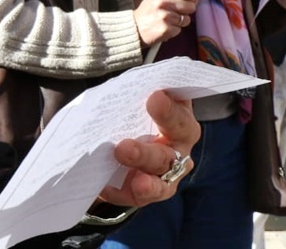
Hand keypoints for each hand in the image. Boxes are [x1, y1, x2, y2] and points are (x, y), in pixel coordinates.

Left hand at [100, 91, 199, 206]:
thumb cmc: (131, 111)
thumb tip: (122, 88)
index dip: (168, 110)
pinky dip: (121, 193)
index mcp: (179, 122)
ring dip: (145, 183)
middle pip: (167, 155)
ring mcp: (166, 175)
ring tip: (134, 183)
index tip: (154, 98)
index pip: (179, 117)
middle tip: (123, 148)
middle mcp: (178, 151)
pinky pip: (136, 197)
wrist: (114, 136)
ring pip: (160, 183)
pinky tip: (106, 190)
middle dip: (146, 153)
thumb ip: (133, 93)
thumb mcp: (133, 97)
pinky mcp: (146, 193)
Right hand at [132, 0, 202, 46]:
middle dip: (186, 11)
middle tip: (176, 12)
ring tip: (168, 20)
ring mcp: (164, 16)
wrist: (133, 28)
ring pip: (187, 19)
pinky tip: (164, 27)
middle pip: (191, 5)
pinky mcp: (166, 29)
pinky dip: (174, 30)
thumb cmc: (148, 12)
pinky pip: (180, 29)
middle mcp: (162, 2)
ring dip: (180, 21)